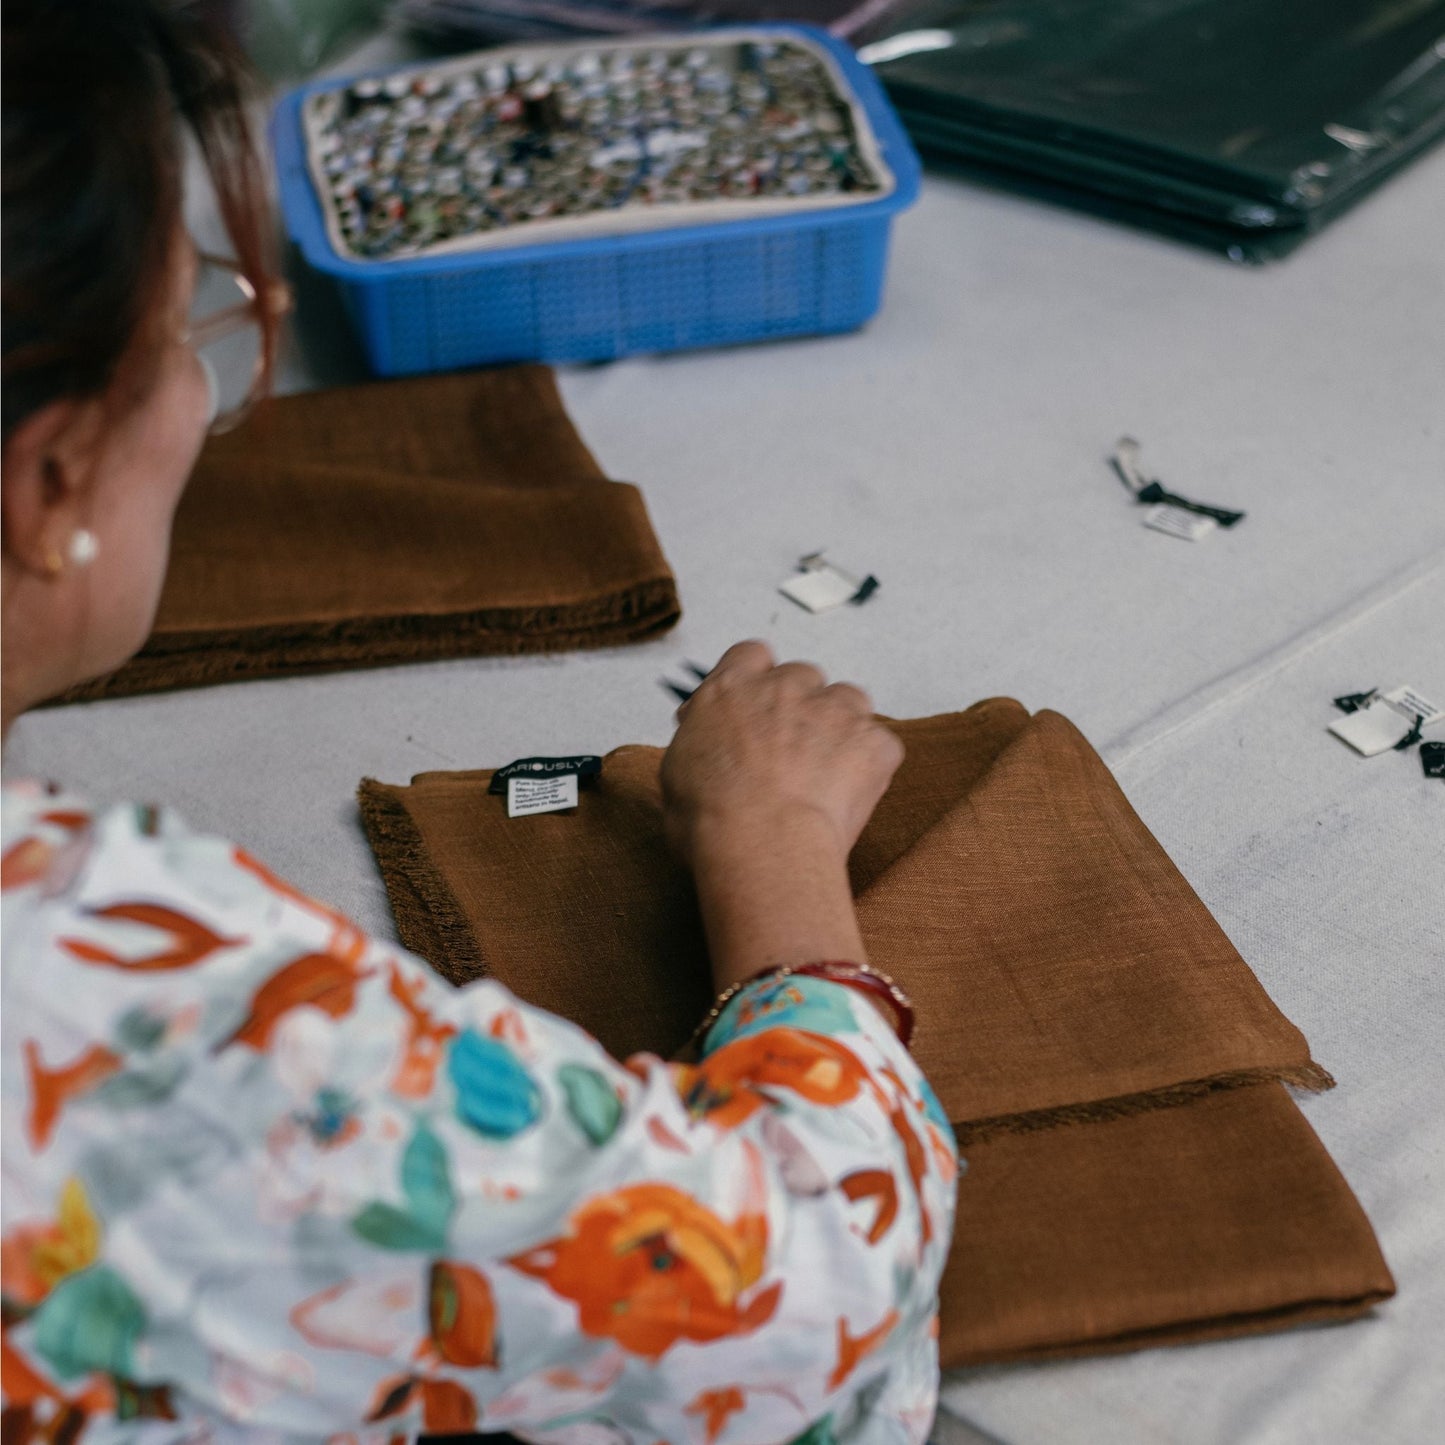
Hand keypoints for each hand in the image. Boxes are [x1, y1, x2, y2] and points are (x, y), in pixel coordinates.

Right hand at [661, 640, 903, 867]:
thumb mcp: (676, 774)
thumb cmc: (712, 820)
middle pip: (802, 676)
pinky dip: (869, 765)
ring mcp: (833, 710)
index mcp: (731, 689)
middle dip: (800, 706)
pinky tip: (848, 796)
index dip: (757, 680)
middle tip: (790, 751)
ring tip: (825, 772)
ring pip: (847, 700)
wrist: (762, 846)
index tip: (757, 704)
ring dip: (840, 726)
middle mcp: (784, 687)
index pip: (751, 655)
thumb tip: (708, 745)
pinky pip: (879, 743)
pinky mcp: (872, 741)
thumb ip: (700, 743)